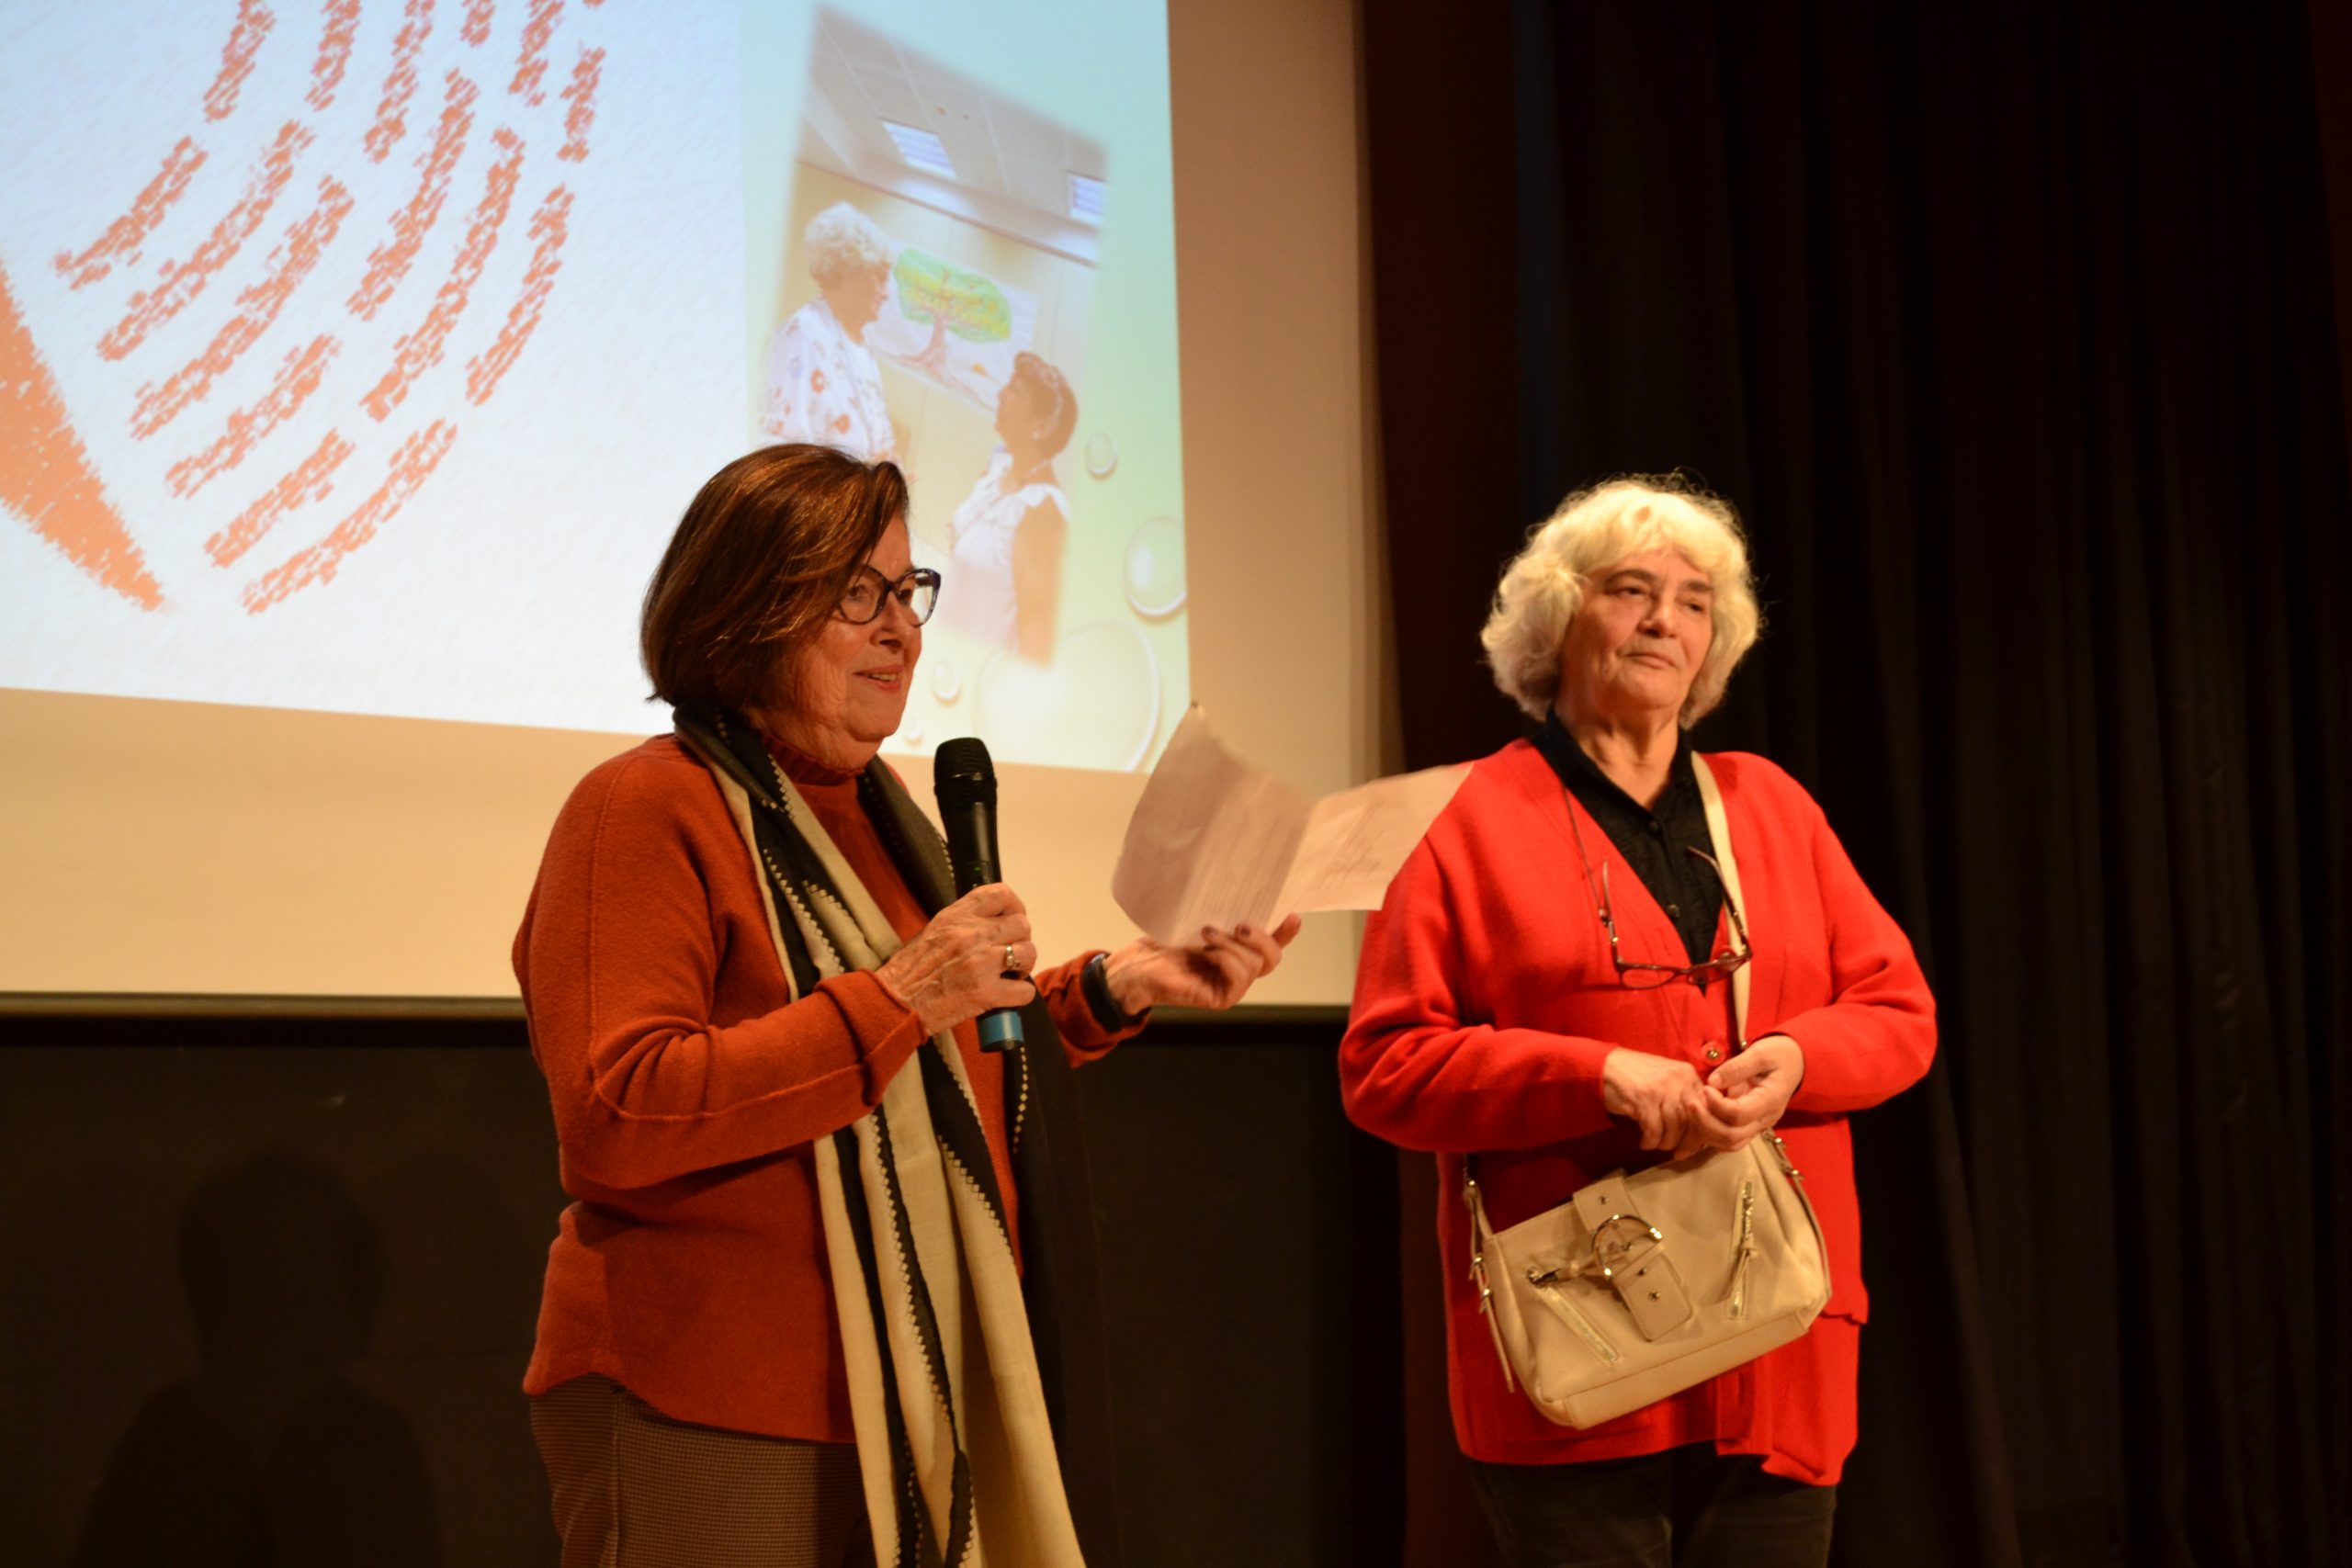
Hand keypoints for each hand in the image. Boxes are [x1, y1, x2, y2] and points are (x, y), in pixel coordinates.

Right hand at [874, 883, 1036, 1036]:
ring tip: (1010, 974)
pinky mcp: (985, 993)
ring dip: (1023, 966)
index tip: (1011, 921)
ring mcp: (981, 962)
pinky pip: (1024, 990)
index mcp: (957, 916)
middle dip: (1020, 940)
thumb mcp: (934, 931)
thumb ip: (962, 923)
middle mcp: (972, 934)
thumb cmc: (910, 970)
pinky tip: (1006, 996)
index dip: (1014, 907)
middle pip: (1021, 925)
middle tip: (1009, 955)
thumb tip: (990, 922)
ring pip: (1028, 953)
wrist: (895, 1002)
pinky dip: (1019, 995)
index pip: (1001, 894)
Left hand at [1101, 915, 1301, 1014]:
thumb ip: (1223, 916)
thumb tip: (1240, 891)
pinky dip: (1227, 959)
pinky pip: (1239, 978)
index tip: (1293, 916)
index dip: (1286, 933)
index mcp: (1238, 952)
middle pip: (1271, 957)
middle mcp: (1240, 971)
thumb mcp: (1198, 920)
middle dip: (1262, 937)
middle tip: (1239, 924)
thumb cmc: (1165, 942)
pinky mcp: (1221, 999)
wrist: (1138, 966)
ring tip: (1208, 932)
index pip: (1271, 945)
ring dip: (1234, 945)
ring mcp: (1232, 987)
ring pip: (1255, 965)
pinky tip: (1209, 952)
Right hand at [1600, 1048, 1710, 1152]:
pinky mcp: (1643, 1098)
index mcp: (1687, 1074)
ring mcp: (1660, 1088)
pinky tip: (1644, 1142)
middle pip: (1693, 1120)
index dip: (1703, 1131)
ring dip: (1666, 1143)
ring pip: (1675, 1127)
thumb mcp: (1665, 1080)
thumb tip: (1699, 1131)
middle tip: (1678, 1153)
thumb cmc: (1635, 1077)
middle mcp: (1678, 1079)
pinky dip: (1650, 1141)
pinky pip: (1654, 1129)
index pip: (1707, 1108)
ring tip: (1656, 1145)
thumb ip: (1683, 1097)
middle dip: (1688, 1142)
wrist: (1603, 1065)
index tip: (1694, 1145)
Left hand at [1699, 1035, 1805, 1150]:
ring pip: (1728, 1143)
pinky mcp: (1749, 1127)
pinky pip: (1729, 1140)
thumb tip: (1713, 1082)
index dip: (1716, 1105)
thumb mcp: (1761, 1053)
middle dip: (1705, 1121)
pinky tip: (1701, 1115)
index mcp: (1770, 1101)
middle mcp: (1765, 1120)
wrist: (1794, 1064)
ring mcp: (1758, 1126)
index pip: (1738, 1114)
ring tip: (1694, 1107)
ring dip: (1706, 1130)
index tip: (1704, 1088)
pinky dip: (1711, 1133)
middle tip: (1690, 1101)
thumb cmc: (1779, 1055)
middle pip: (1731, 1136)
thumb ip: (1737, 1067)